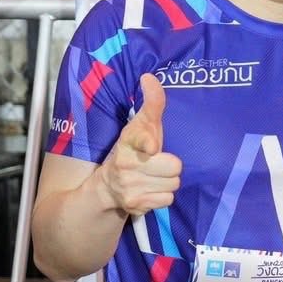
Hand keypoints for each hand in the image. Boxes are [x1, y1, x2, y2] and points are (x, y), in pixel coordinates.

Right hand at [97, 73, 181, 215]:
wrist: (107, 187)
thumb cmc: (134, 150)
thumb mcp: (142, 126)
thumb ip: (152, 104)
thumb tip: (149, 76)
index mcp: (128, 140)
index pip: (141, 137)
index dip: (148, 142)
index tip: (151, 146)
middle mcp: (125, 163)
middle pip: (174, 166)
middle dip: (170, 166)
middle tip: (158, 164)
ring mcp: (129, 186)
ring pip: (173, 184)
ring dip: (167, 181)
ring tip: (153, 177)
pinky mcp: (135, 205)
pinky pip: (167, 200)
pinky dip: (162, 197)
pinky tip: (150, 190)